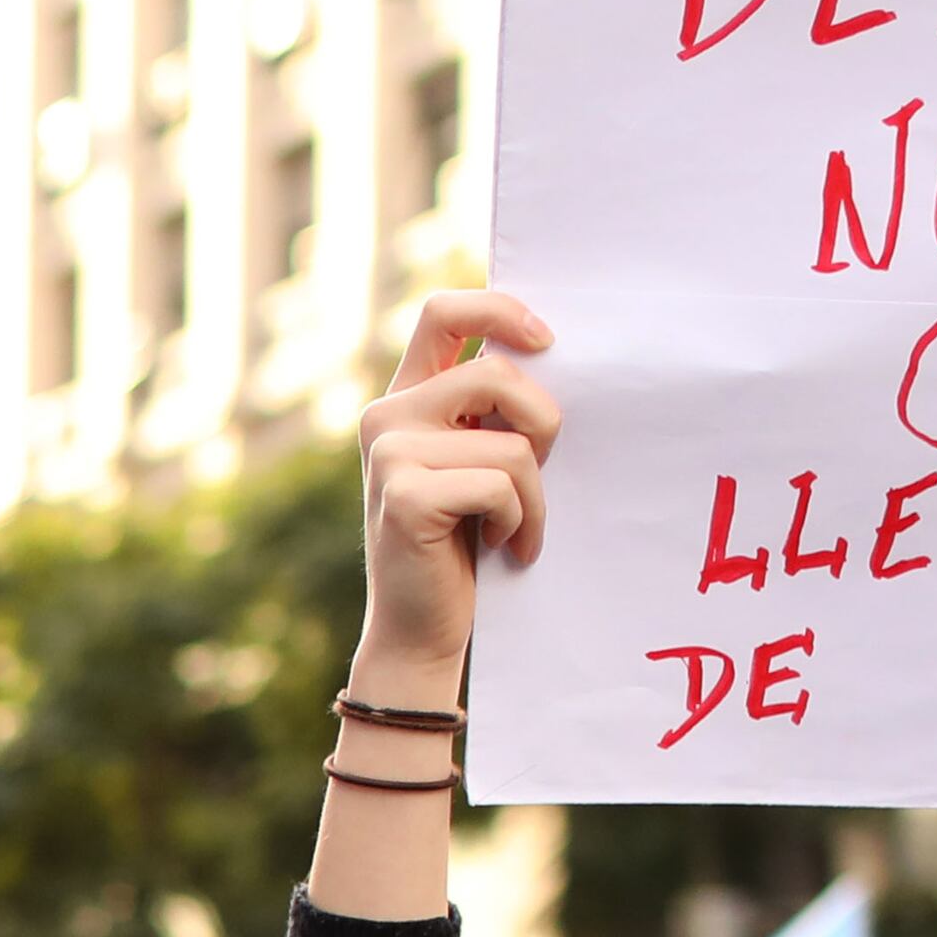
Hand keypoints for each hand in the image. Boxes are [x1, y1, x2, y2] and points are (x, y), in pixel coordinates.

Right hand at [352, 288, 557, 695]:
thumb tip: (550, 358)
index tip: (545, 341)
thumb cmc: (463, 543)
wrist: (421, 627)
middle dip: (542, 424)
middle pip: (497, 372)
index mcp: (406, 398)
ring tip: (514, 527)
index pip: (443, 311)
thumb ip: (491, 412)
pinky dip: (518, 521)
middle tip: (535, 473)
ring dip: (534, 494)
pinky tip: (500, 546)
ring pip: (512, 443)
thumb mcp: (476, 461)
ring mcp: (388, 454)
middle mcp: (386, 416)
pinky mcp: (403, 494)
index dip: (500, 309)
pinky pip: (501, 485)